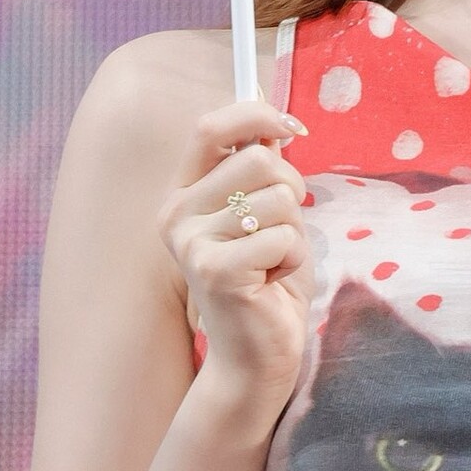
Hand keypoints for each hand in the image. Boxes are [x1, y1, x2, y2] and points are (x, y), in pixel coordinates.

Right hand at [156, 99, 315, 430]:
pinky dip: (292, 260)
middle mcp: (177, 213)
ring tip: (272, 264)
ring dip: (293, 232)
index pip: (210, 128)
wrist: (255, 356)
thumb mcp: (266, 216)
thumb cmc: (266, 283)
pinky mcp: (214, 270)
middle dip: (292, 189)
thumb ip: (262, 174)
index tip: (292, 127)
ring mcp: (191, 242)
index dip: (255, 114)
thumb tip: (276, 125)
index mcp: (185, 194)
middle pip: (258, 159)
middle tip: (283, 229)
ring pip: (278, 199)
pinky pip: (282, 237)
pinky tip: (271, 284)